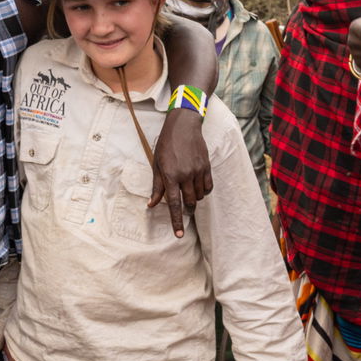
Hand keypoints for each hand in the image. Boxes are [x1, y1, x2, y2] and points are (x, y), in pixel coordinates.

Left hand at [150, 108, 212, 238]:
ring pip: (200, 195)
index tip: (179, 235)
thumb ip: (156, 186)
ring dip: (195, 198)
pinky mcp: (207, 166)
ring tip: (189, 190)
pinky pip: (209, 187)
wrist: (183, 125)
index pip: (174, 204)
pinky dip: (204, 191)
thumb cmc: (166, 144)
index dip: (176, 221)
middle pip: (190, 202)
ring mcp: (198, 170)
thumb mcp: (157, 164)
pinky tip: (198, 186)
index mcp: (170, 175)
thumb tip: (152, 205)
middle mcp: (185, 175)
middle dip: (187, 208)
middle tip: (184, 205)